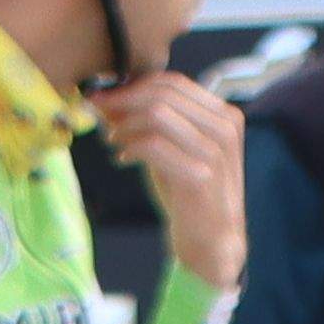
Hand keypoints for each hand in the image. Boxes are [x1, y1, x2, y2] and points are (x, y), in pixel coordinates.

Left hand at [100, 68, 248, 291]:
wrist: (211, 240)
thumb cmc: (189, 194)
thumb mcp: (172, 149)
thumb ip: (150, 123)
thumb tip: (106, 99)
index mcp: (224, 115)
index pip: (173, 83)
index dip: (134, 85)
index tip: (105, 96)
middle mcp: (224, 128)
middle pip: (163, 94)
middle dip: (123, 99)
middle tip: (99, 112)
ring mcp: (215, 151)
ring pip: (157, 114)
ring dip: (126, 124)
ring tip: (113, 140)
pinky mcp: (200, 176)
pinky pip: (154, 145)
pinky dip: (131, 147)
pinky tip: (122, 159)